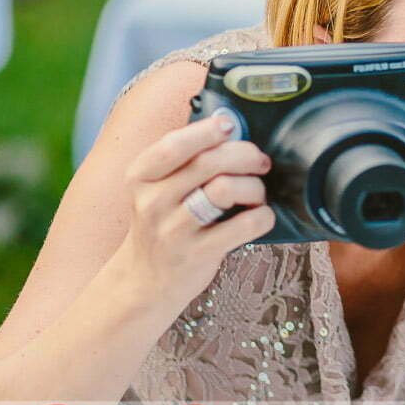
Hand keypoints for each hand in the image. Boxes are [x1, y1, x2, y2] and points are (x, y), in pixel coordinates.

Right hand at [120, 114, 274, 309]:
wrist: (146, 280)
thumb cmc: (164, 222)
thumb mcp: (158, 188)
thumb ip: (186, 160)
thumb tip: (230, 125)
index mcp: (141, 177)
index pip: (173, 145)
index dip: (207, 130)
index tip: (230, 125)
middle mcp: (153, 201)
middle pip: (209, 162)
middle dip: (246, 155)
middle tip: (260, 162)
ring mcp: (174, 230)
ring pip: (226, 189)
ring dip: (254, 187)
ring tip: (256, 194)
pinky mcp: (199, 253)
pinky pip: (246, 224)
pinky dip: (263, 216)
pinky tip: (259, 217)